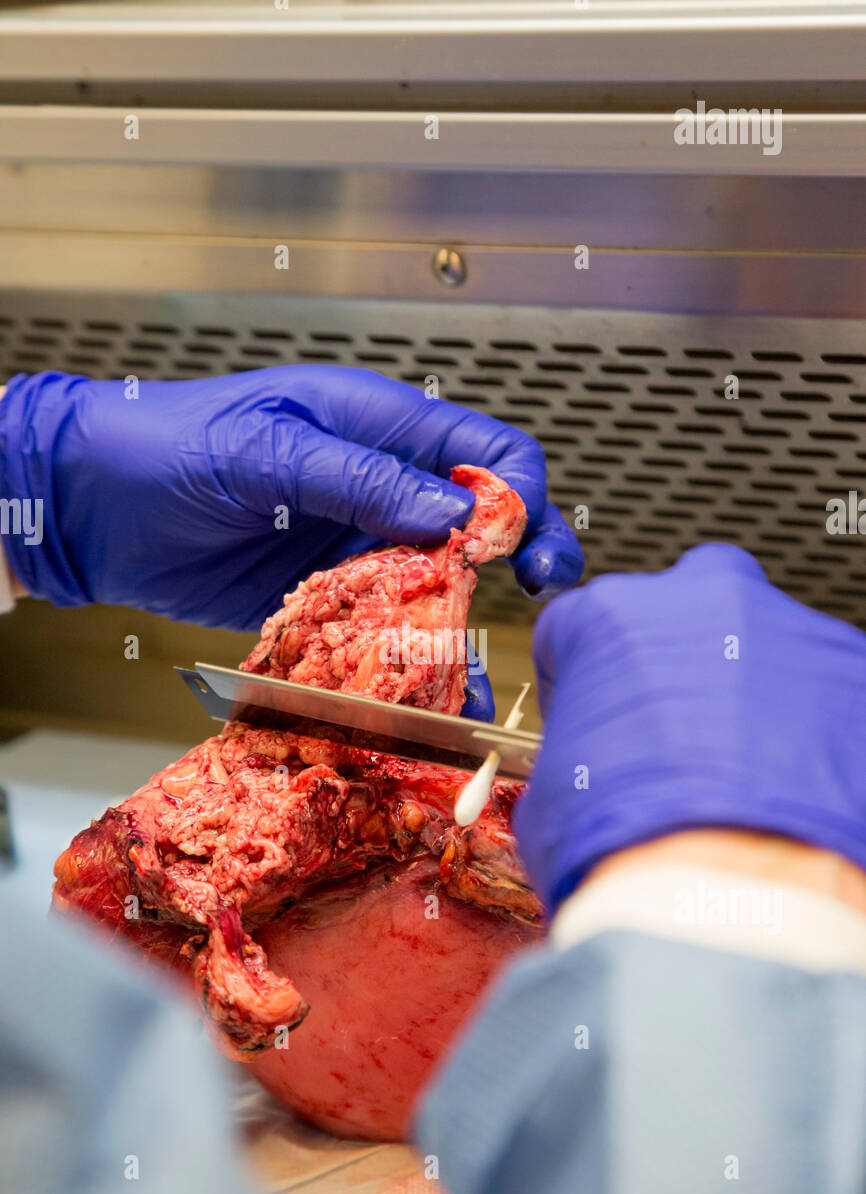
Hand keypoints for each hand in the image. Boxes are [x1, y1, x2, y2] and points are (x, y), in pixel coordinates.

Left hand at [0, 365, 581, 620]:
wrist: (93, 508)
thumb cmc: (167, 446)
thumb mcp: (266, 450)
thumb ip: (360, 478)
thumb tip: (452, 511)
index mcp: (377, 424)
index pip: (484, 450)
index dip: (518, 494)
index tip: (520, 544)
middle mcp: (380, 484)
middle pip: (478, 521)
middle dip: (522, 555)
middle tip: (545, 592)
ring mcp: (356, 542)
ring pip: (438, 584)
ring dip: (462, 625)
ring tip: (476, 671)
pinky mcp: (327, 594)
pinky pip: (386, 626)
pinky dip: (408, 660)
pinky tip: (422, 692)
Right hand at [514, 544, 865, 911]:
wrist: (725, 896)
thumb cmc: (634, 844)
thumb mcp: (553, 791)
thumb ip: (570, 749)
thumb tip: (578, 772)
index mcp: (609, 618)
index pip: (584, 625)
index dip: (585, 680)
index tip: (596, 718)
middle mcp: (699, 602)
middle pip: (685, 604)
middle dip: (679, 656)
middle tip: (675, 728)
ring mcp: (786, 630)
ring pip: (762, 641)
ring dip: (749, 691)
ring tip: (739, 770)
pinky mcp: (854, 671)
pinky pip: (823, 686)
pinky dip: (807, 725)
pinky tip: (785, 782)